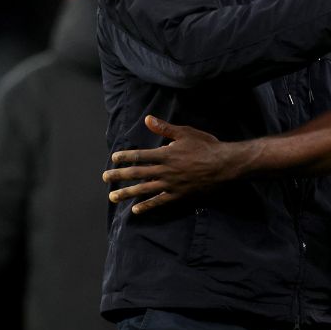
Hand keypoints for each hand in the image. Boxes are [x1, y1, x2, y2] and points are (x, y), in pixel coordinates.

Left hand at [102, 115, 252, 213]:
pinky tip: (136, 210)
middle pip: (137, 173)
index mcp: (165, 154)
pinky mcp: (178, 195)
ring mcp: (171, 184)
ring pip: (144, 189)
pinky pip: (159, 202)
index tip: (114, 158)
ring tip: (113, 197)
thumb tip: (148, 119)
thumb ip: (165, 128)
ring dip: (127, 193)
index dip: (125, 156)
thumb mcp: (186, 133)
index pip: (140, 155)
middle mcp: (165, 170)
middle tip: (105, 177)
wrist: (224, 165)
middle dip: (119, 175)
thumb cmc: (207, 146)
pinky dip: (147, 206)